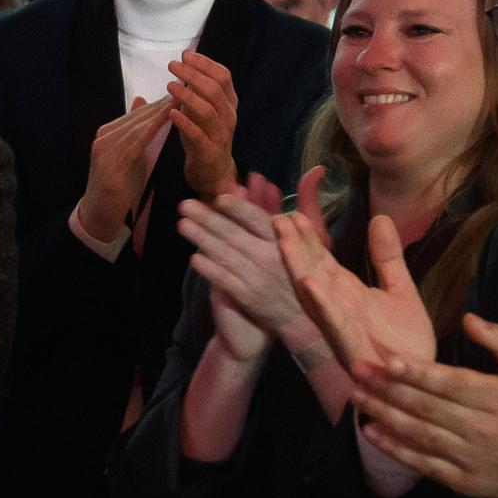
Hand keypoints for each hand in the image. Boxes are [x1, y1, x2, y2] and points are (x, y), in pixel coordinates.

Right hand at [77, 96, 171, 244]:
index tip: (183, 92)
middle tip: (187, 89)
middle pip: (138, 116)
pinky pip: (136, 142)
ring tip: (182, 100)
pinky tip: (168, 120)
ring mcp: (105, 149)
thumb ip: (136, 133)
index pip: (138, 113)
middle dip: (163, 103)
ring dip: (161, 112)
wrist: (99, 215)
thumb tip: (142, 102)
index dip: (161, 103)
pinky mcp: (110, 162)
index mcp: (108, 134)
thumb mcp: (130, 158)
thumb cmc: (118, 188)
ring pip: (138, 125)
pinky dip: (153, 129)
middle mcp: (104, 137)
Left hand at [167, 51, 238, 197]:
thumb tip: (183, 68)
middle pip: (214, 89)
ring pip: (207, 110)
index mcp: (229, 104)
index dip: (205, 63)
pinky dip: (184, 122)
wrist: (212, 174)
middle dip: (193, 74)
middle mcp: (229, 116)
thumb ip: (196, 93)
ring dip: (187, 96)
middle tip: (173, 65)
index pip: (223, 76)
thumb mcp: (201, 112)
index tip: (186, 54)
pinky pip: (197, 134)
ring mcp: (221, 135)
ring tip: (169, 85)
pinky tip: (171, 113)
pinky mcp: (208, 152)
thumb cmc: (203, 138)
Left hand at [178, 170, 320, 364]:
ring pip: (225, 254)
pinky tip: (194, 258)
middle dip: (208, 218)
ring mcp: (257, 278)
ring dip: (202, 238)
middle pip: (234, 234)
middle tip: (184, 205)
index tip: (219, 197)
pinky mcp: (248, 298)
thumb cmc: (307, 275)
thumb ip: (302, 210)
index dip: (238, 208)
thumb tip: (304, 176)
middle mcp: (270, 257)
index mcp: (285, 242)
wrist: (307, 322)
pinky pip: (225, 281)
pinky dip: (210, 269)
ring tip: (181, 225)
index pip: (258, 220)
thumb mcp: (316, 243)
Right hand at [273, 209, 434, 375]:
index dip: (307, 237)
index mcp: (346, 294)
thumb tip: (380, 218)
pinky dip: (321, 301)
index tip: (293, 213)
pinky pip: (333, 321)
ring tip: (283, 239)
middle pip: (310, 270)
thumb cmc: (406, 345)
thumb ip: (388, 257)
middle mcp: (336, 308)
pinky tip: (310, 281)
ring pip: (312, 292)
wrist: (418, 384)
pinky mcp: (350, 346)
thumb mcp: (400, 291)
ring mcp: (340, 327)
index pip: (322, 259)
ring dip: (296, 265)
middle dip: (292, 245)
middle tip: (277, 216)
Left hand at [354, 314, 497, 497]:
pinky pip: (424, 463)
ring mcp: (472, 457)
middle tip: (357, 371)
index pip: (451, 383)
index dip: (417, 373)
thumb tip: (469, 319)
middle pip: (427, 407)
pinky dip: (395, 449)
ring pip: (420, 433)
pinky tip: (372, 433)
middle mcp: (483, 428)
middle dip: (388, 388)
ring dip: (384, 414)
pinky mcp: (464, 481)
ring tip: (357, 397)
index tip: (387, 361)